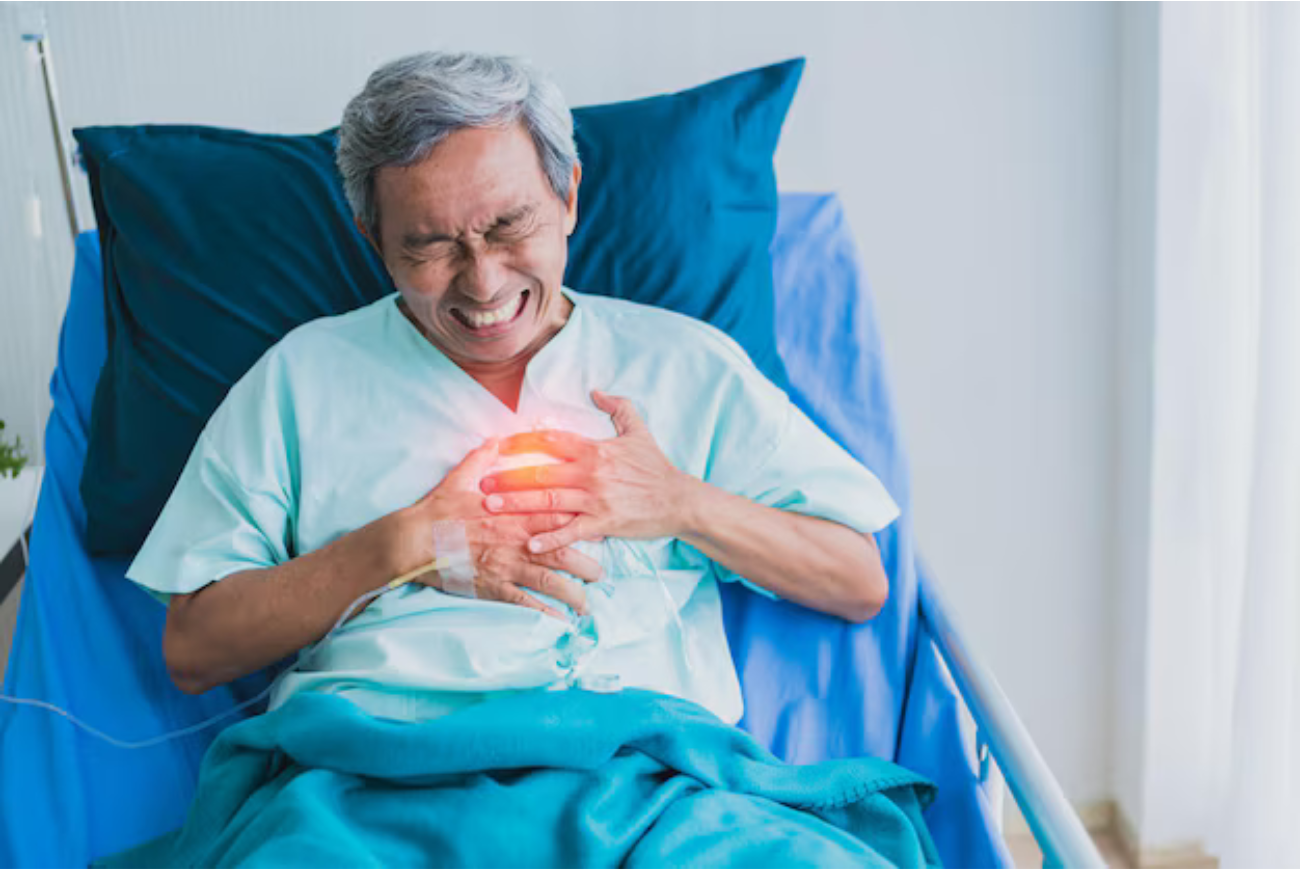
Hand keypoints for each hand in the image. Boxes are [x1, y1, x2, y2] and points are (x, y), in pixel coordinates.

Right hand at [398, 438, 603, 618]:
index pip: (556, 517)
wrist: (412, 541)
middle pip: (561, 552)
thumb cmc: (437, 509)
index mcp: (513, 513)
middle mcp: (516, 540)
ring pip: (549, 580)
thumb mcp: (461, 477)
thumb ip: (485, 458)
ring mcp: (506, 565)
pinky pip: (525, 602)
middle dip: (585, 564)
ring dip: (572, 593)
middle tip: (602, 573)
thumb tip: (498, 440)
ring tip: (587, 604)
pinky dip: (544, 613)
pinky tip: (559, 622)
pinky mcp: (493, 586)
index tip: (599, 529)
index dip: (582, 523)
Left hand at [478, 391, 696, 554]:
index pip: (551, 441)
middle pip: (541, 473)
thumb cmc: (656, 467)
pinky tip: (529, 544)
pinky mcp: (604, 523)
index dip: (522, 442)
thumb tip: (595, 390)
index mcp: (595, 450)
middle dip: (508, 477)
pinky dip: (550, 539)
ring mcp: (596, 500)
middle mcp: (591, 473)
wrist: (679, 500)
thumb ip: (617, 407)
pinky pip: (571, 531)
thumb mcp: (639, 431)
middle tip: (481, 483)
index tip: (498, 445)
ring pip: (549, 501)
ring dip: (518, 504)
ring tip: (491, 507)